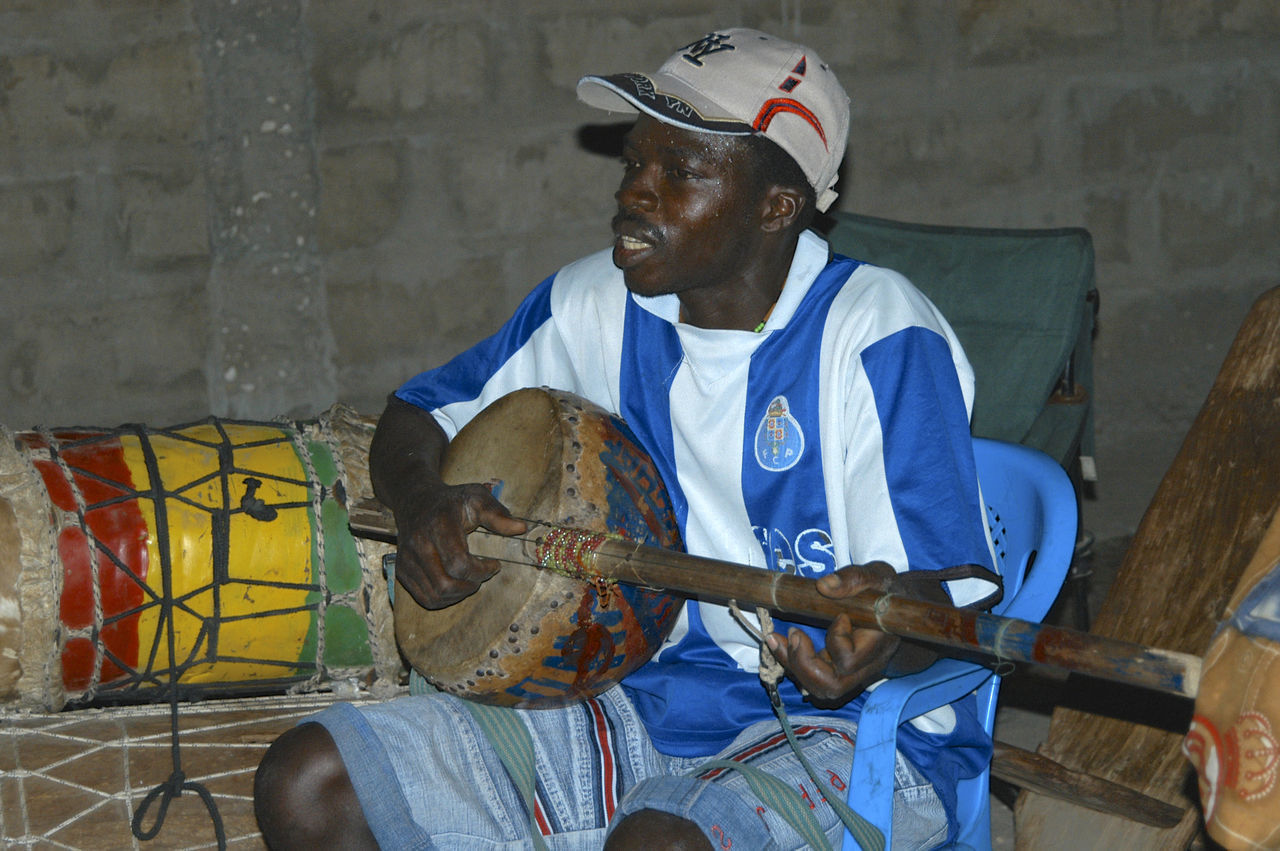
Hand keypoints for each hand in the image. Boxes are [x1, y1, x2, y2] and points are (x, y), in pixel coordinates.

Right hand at [391, 481, 526, 609]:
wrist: (416, 501)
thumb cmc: (451, 501)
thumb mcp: (477, 497)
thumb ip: (498, 514)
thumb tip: (521, 528)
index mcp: (438, 525)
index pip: (458, 564)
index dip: (481, 571)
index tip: (494, 564)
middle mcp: (418, 544)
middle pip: (445, 585)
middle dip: (471, 586)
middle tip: (482, 575)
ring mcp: (407, 559)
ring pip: (435, 595)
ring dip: (458, 594)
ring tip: (470, 580)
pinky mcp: (402, 570)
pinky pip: (425, 598)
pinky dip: (444, 598)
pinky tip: (456, 584)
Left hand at [764, 562, 904, 708]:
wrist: (897, 610)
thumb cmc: (887, 592)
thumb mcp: (877, 576)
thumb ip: (853, 578)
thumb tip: (824, 585)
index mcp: (877, 646)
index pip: (850, 661)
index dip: (837, 640)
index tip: (840, 615)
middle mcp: (865, 667)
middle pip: (832, 686)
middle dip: (804, 664)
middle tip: (794, 633)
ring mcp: (850, 674)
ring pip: (819, 689)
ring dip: (793, 666)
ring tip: (775, 639)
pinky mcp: (836, 672)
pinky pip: (812, 680)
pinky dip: (791, 664)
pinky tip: (778, 642)